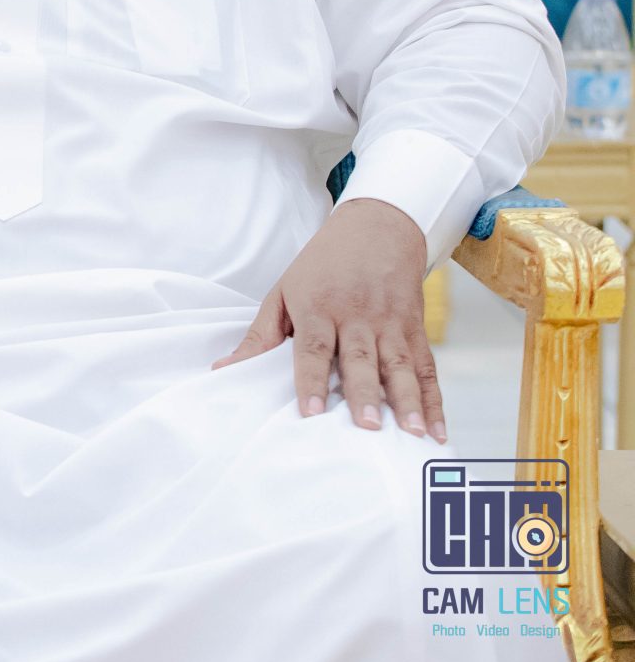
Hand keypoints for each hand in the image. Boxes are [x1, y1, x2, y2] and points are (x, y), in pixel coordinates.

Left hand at [212, 197, 442, 441]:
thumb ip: (260, 335)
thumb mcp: (284, 291)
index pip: (314, 347)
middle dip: (365, 394)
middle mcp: (357, 316)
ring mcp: (391, 323)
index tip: (312, 411)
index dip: (312, 379)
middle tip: (366, 427)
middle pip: (360, 359)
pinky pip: (427, 368)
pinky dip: (434, 400)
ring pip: (400, 365)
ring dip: (407, 401)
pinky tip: (437, 430)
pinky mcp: (416, 329)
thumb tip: (225, 370)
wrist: (376, 229)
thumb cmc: (322, 266)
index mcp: (319, 306)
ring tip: (413, 433)